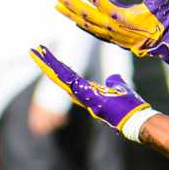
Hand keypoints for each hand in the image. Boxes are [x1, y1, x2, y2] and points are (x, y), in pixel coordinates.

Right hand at [29, 46, 151, 139]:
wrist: (134, 118)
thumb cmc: (128, 106)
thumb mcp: (119, 88)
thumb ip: (113, 82)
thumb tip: (113, 78)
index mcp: (87, 91)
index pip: (68, 77)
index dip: (58, 67)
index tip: (47, 57)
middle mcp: (81, 93)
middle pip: (60, 75)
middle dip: (46, 63)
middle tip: (34, 51)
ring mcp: (83, 95)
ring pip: (61, 77)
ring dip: (48, 64)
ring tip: (36, 53)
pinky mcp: (87, 96)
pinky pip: (70, 82)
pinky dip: (60, 73)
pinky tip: (50, 64)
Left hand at [54, 0, 168, 63]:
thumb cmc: (168, 22)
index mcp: (121, 16)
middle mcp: (113, 28)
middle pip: (84, 13)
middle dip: (68, 2)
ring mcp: (113, 37)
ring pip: (86, 24)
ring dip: (71, 14)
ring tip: (57, 6)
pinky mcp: (117, 42)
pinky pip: (95, 33)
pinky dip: (84, 26)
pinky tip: (76, 21)